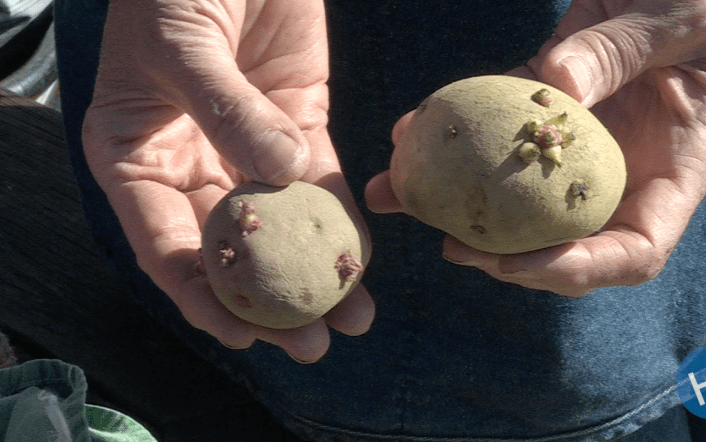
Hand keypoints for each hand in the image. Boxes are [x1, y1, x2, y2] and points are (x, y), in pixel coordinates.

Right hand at [83, 0, 373, 361]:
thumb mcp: (182, 49)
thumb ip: (225, 111)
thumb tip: (281, 174)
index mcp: (136, 158)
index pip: (165, 246)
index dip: (203, 295)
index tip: (243, 335)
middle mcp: (191, 164)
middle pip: (232, 249)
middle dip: (272, 300)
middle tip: (312, 342)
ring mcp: (248, 148)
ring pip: (283, 224)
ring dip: (317, 272)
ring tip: (354, 319)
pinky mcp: (298, 122)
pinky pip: (323, 181)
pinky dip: (344, 219)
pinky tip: (366, 259)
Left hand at [366, 0, 705, 296]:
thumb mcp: (679, 20)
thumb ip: (622, 52)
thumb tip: (556, 88)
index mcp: (679, 168)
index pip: (635, 251)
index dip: (577, 269)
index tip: (517, 263)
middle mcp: (627, 170)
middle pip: (567, 240)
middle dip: (507, 256)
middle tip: (451, 245)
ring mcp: (583, 145)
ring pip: (520, 196)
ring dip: (458, 204)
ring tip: (400, 195)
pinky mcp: (547, 110)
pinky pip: (499, 132)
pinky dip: (455, 141)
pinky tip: (407, 132)